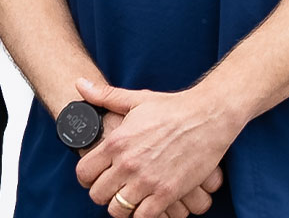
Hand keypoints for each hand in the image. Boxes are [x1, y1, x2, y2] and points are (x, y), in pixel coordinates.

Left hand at [74, 78, 238, 216]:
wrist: (209, 116)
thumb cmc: (173, 107)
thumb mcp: (137, 99)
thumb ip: (105, 95)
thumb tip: (79, 83)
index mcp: (117, 141)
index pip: (84, 173)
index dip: (87, 178)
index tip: (96, 177)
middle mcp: (128, 163)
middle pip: (98, 195)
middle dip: (104, 194)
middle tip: (116, 189)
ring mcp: (147, 180)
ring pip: (118, 210)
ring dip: (122, 207)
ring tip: (132, 198)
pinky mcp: (167, 193)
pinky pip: (143, 217)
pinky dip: (143, 214)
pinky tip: (149, 203)